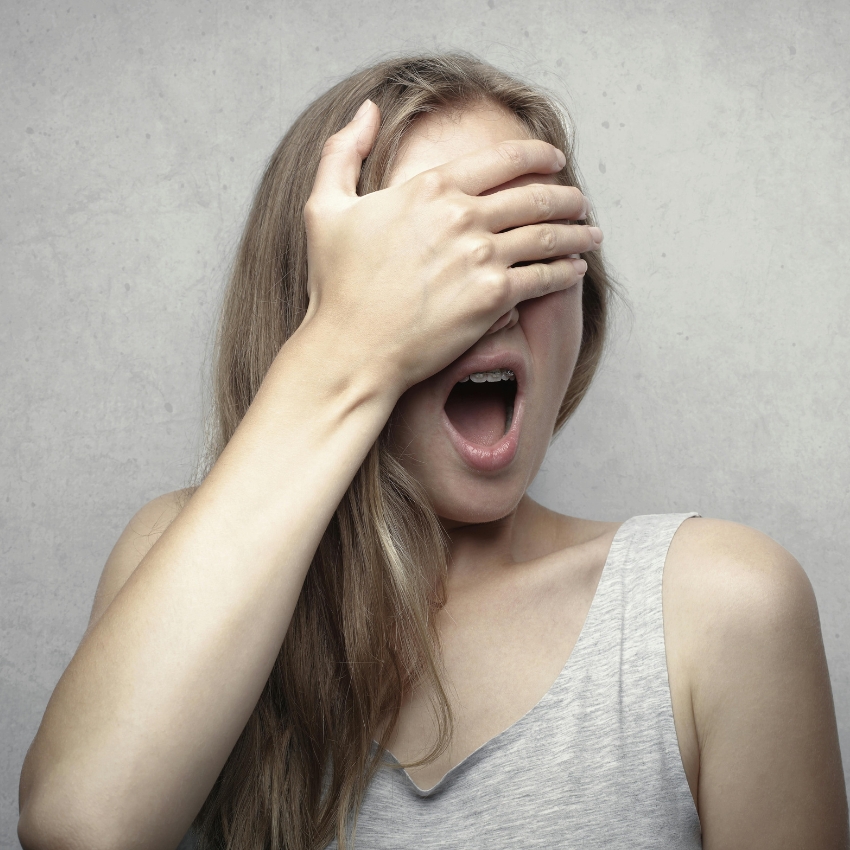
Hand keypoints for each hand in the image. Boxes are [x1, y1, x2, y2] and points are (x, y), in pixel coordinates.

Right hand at [301, 99, 602, 396]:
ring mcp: (480, 257)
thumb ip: (344, 150)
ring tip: (592, 234)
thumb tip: (367, 109)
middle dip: (566, 196)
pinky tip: (576, 270)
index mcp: (429, 188)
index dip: (538, 155)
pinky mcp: (492, 298)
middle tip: (581, 201)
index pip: (502, 160)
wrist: (351, 348)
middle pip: (534, 196)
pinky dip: (566, 272)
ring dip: (577, 233)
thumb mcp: (324, 206)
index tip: (555, 160)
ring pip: (547, 236)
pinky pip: (543, 278)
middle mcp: (461, 216)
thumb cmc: (336, 284)